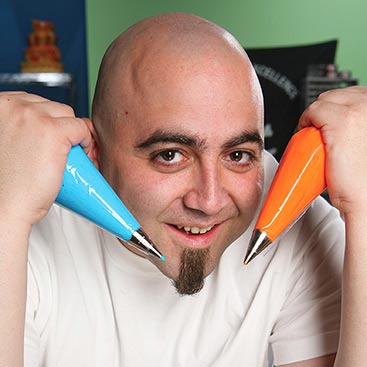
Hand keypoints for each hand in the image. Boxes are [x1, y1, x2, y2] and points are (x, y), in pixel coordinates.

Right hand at [0, 92, 93, 224]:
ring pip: (68, 115)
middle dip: (62, 126)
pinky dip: (86, 141)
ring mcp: (33, 116)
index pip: (32, 103)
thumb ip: (20, 130)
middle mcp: (12, 105)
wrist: (3, 207)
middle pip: (51, 107)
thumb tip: (45, 126)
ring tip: (74, 155)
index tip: (53, 138)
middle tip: (65, 150)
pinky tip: (83, 155)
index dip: (48, 121)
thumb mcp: (8, 144)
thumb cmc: (5, 183)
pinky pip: (81, 127)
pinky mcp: (53, 130)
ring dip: (74, 133)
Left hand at [298, 86, 366, 215]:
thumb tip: (346, 126)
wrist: (365, 198)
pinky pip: (314, 110)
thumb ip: (359, 130)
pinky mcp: (343, 119)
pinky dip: (305, 120)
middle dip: (325, 111)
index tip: (328, 121)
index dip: (337, 107)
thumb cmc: (365, 178)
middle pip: (339, 95)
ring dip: (315, 116)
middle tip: (319, 131)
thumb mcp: (365, 143)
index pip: (354, 94)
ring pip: (325, 100)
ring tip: (313, 135)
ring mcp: (362, 109)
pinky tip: (306, 132)